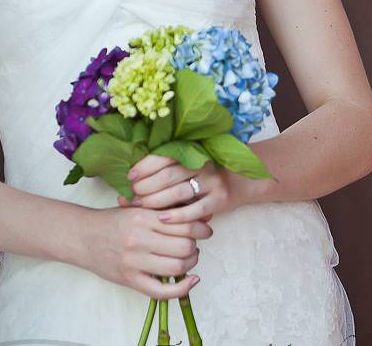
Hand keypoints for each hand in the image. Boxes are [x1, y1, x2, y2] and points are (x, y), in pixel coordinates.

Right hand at [73, 206, 210, 299]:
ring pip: (177, 267)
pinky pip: (162, 291)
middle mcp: (139, 239)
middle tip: (194, 244)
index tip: (205, 230)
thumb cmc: (112, 221)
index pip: (183, 223)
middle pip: (184, 246)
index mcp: (142, 217)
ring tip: (188, 258)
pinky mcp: (130, 280)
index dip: (200, 228)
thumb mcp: (137, 208)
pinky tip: (191, 280)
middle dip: (195, 246)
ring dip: (190, 263)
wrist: (82, 236)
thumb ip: (163, 212)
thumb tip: (198, 216)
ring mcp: (134, 262)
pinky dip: (182, 289)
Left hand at [118, 154, 239, 221]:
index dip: (145, 166)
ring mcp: (212, 182)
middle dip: (147, 185)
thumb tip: (130, 182)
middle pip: (169, 175)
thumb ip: (165, 170)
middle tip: (133, 194)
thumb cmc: (204, 176)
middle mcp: (203, 164)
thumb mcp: (189, 166)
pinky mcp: (219, 200)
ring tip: (141, 205)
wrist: (241, 182)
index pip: (165, 156)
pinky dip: (176, 216)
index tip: (131, 176)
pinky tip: (162, 219)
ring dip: (156, 200)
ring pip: (179, 192)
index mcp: (193, 152)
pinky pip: (194, 210)